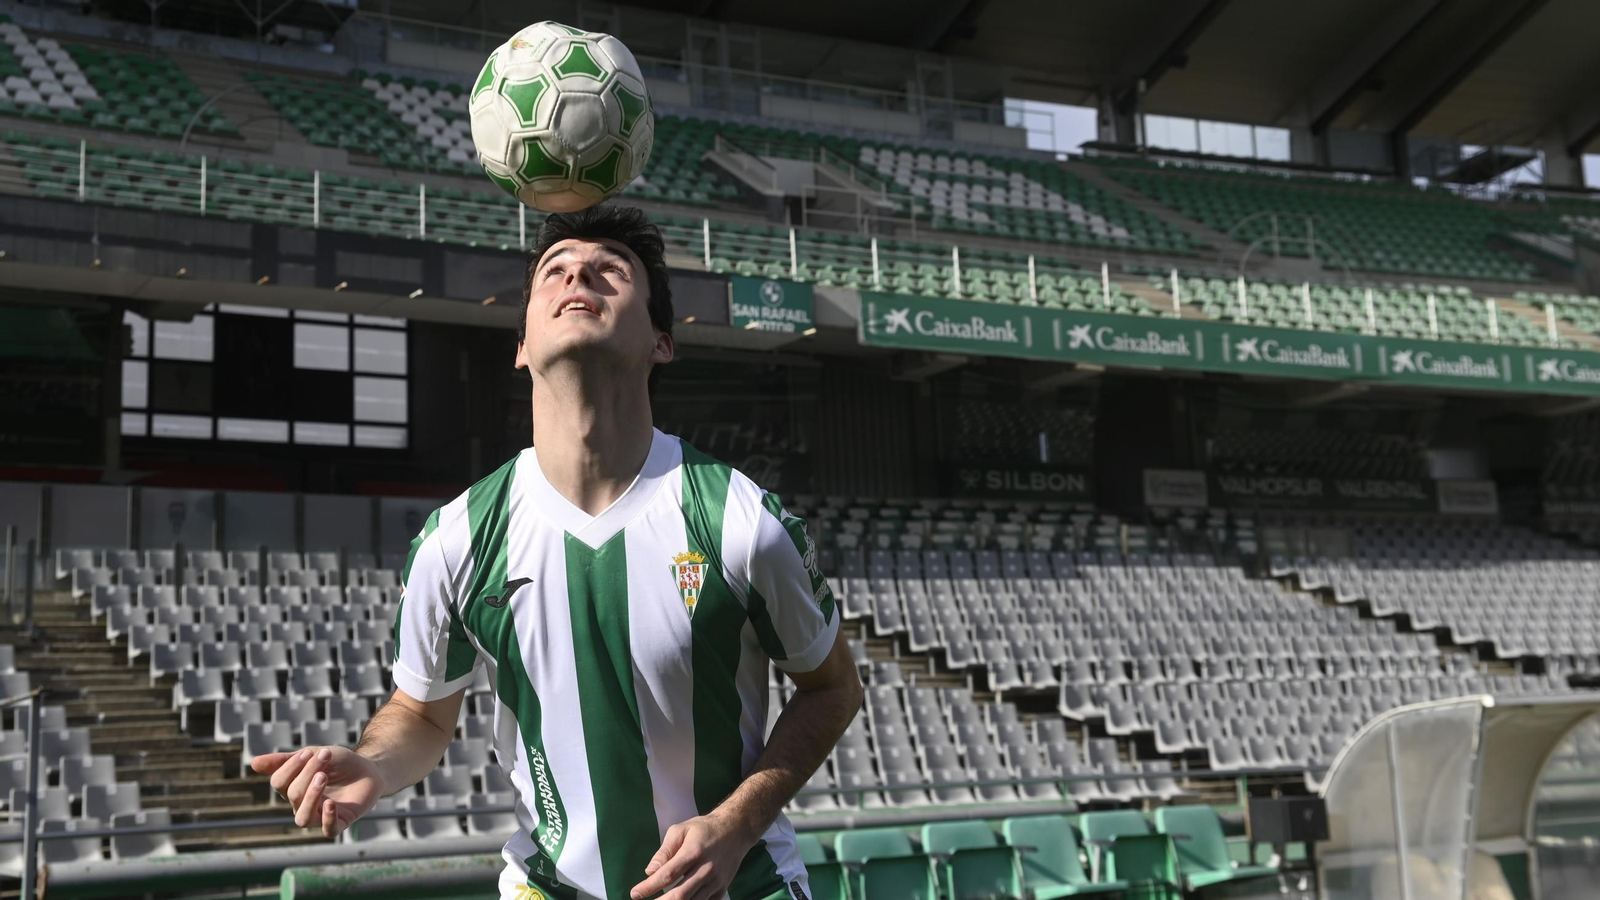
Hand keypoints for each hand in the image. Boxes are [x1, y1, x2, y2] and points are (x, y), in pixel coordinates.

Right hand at [250, 746, 385, 838]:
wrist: (369, 768)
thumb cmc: (339, 763)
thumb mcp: (314, 754)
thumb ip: (285, 760)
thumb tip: (252, 763)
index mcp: (293, 788)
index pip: (279, 783)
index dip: (291, 767)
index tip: (310, 752)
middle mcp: (302, 805)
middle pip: (293, 795)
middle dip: (307, 774)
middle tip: (324, 757)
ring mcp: (320, 815)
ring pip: (303, 818)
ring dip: (310, 797)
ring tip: (323, 777)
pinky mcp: (340, 822)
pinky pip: (328, 830)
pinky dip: (327, 818)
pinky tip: (330, 803)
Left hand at [630, 812, 758, 899]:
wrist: (736, 831)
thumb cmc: (703, 829)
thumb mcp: (681, 830)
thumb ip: (664, 851)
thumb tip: (650, 871)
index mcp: (693, 852)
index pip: (667, 875)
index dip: (649, 887)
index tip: (635, 894)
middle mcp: (706, 869)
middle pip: (680, 895)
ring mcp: (716, 882)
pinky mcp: (722, 890)